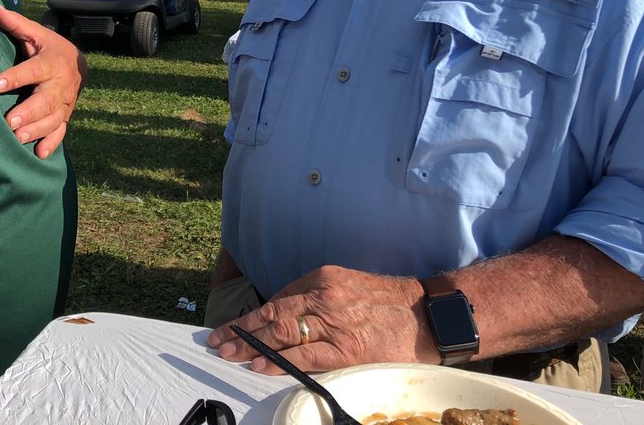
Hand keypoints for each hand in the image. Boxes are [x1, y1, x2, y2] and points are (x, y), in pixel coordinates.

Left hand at [0, 2, 85, 158]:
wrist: (78, 64)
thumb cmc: (48, 48)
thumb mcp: (35, 33)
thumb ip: (14, 24)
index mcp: (51, 62)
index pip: (32, 70)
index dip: (15, 77)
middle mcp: (60, 84)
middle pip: (46, 100)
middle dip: (29, 112)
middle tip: (10, 122)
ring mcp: (64, 103)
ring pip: (53, 118)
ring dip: (37, 129)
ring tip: (17, 138)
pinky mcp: (65, 116)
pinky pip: (61, 131)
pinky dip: (52, 143)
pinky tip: (39, 154)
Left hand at [207, 265, 433, 372]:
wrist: (425, 315)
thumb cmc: (387, 302)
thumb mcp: (347, 285)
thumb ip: (317, 297)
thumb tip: (285, 315)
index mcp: (323, 278)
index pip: (278, 299)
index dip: (252, 315)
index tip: (232, 325)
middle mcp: (323, 297)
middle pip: (273, 315)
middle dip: (242, 330)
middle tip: (218, 342)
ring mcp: (334, 324)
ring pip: (282, 335)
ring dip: (252, 347)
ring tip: (229, 354)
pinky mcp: (345, 350)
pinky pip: (304, 356)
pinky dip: (279, 361)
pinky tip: (260, 365)